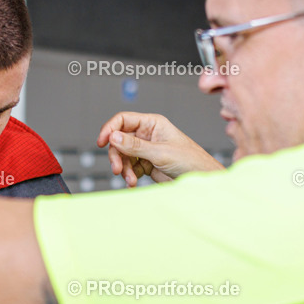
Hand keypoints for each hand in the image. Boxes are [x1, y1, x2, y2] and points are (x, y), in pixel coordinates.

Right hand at [97, 111, 222, 186]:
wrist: (201, 179)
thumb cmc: (190, 160)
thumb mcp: (160, 152)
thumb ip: (135, 146)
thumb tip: (113, 136)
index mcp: (153, 124)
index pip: (124, 120)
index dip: (110, 129)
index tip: (102, 141)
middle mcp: (148, 135)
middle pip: (120, 141)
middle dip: (117, 156)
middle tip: (117, 169)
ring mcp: (147, 150)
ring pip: (124, 156)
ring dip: (124, 169)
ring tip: (130, 180)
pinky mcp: (147, 165)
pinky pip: (131, 168)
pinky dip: (130, 176)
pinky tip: (133, 183)